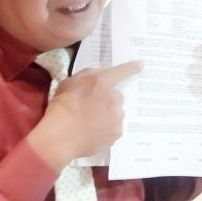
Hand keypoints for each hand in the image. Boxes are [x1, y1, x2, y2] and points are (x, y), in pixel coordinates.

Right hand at [27, 61, 141, 170]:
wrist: (61, 135)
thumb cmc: (61, 106)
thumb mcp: (69, 83)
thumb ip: (86, 77)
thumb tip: (97, 77)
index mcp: (102, 82)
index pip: (121, 71)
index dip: (131, 68)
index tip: (140, 65)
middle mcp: (114, 98)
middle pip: (116, 96)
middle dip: (107, 99)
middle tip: (92, 107)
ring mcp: (117, 117)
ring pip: (116, 113)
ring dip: (107, 115)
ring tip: (90, 122)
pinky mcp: (117, 133)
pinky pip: (113, 128)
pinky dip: (106, 129)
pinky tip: (92, 132)